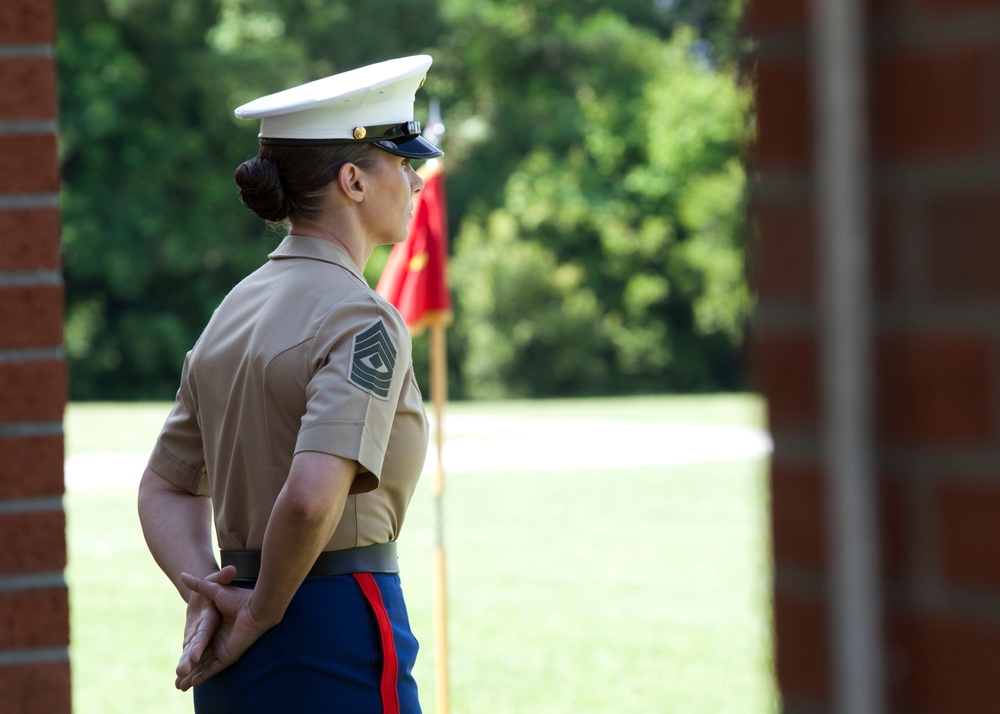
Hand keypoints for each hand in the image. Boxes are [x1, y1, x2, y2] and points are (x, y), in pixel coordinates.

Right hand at [174, 570, 276, 690]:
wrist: (256, 607)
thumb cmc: (238, 598)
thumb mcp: (214, 590)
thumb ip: (199, 585)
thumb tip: (183, 575)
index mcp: (215, 626)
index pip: (198, 640)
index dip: (189, 647)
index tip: (181, 651)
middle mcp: (218, 639)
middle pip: (200, 656)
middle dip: (188, 665)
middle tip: (177, 675)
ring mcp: (222, 649)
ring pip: (204, 665)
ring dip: (192, 674)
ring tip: (178, 685)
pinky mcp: (227, 656)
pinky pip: (212, 669)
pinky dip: (201, 676)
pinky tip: (191, 683)